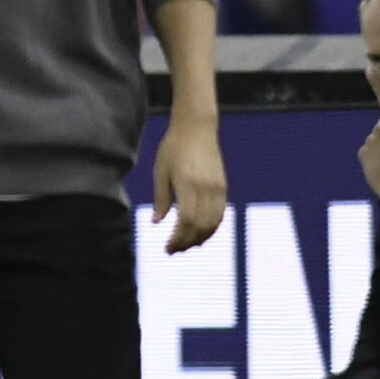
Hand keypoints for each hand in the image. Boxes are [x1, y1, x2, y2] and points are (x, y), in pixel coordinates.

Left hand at [152, 116, 226, 253]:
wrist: (197, 127)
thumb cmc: (173, 147)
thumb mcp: (160, 171)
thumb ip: (160, 199)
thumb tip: (156, 223)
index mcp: (187, 184)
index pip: (186, 221)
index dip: (177, 239)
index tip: (167, 248)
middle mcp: (206, 188)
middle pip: (200, 226)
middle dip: (187, 243)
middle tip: (173, 251)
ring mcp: (217, 188)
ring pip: (213, 223)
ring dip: (200, 238)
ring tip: (185, 245)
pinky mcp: (223, 186)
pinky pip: (220, 214)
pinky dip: (211, 228)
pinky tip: (199, 233)